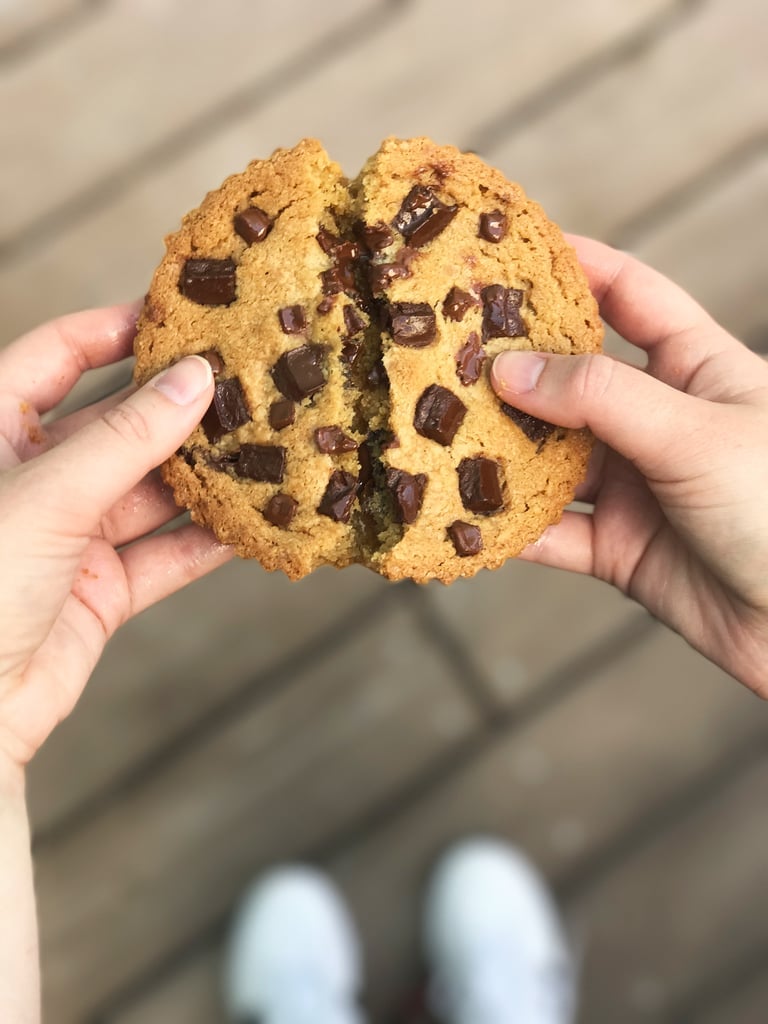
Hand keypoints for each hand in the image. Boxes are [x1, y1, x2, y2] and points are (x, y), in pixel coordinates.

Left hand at [0, 304, 230, 768]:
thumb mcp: (46, 496)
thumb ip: (126, 439)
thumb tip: (194, 380)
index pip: (54, 357)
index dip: (114, 330)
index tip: (180, 316)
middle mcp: (31, 479)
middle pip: (116, 425)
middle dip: (178, 409)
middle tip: (245, 384)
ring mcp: (67, 537)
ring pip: (149, 493)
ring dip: (204, 477)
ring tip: (265, 447)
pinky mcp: (99, 593)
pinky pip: (163, 557)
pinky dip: (206, 544)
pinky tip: (253, 524)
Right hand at [491, 236, 767, 694]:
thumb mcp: (693, 432)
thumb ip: (599, 398)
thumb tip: (508, 370)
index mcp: (698, 367)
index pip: (630, 293)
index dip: (575, 263)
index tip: (509, 250)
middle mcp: (660, 420)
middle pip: (573, 379)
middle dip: (514, 367)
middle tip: (447, 351)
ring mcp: (637, 485)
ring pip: (553, 459)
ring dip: (502, 454)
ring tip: (439, 436)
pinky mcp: (619, 548)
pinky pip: (553, 533)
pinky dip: (512, 529)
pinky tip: (465, 519)